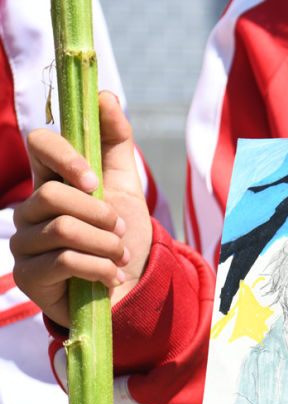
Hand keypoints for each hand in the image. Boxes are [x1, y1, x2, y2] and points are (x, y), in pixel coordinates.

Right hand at [11, 91, 151, 327]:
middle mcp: (30, 208)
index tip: (93, 179)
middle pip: (54, 195)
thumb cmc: (122, 236)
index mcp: (51, 180)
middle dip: (100, 214)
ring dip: (106, 244)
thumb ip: (115, 142)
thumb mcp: (125, 186)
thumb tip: (103, 95)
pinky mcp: (27, 276)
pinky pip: (65, 261)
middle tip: (120, 231)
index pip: (38, 143)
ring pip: (63, 229)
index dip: (64, 155)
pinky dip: (100, 269)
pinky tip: (110, 277)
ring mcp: (24, 242)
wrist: (129, 290)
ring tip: (120, 256)